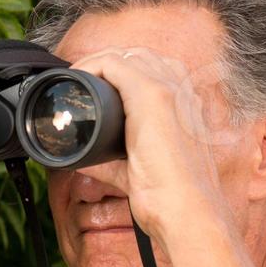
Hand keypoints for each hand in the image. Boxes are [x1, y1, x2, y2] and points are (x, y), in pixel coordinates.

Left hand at [64, 47, 232, 242]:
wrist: (188, 211)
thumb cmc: (172, 197)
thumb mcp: (137, 169)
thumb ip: (110, 161)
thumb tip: (82, 160)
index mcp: (186, 104)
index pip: (152, 70)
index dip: (119, 73)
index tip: (93, 88)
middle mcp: (182, 90)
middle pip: (139, 57)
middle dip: (107, 64)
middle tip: (81, 83)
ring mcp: (170, 89)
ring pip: (126, 55)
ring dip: (97, 63)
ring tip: (77, 79)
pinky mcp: (153, 95)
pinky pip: (113, 64)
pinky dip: (91, 66)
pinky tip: (77, 78)